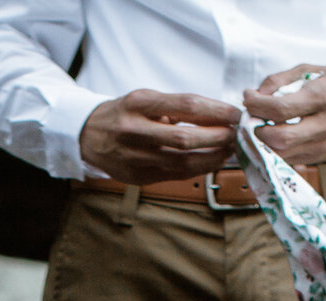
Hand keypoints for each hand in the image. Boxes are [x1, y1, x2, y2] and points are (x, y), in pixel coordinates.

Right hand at [79, 88, 241, 182]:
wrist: (88, 136)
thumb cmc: (124, 114)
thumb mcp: (145, 98)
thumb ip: (177, 107)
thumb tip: (218, 116)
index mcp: (138, 103)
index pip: (186, 105)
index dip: (216, 110)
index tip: (235, 114)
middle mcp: (134, 130)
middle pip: (186, 138)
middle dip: (218, 137)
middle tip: (237, 134)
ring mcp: (135, 157)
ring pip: (183, 162)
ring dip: (213, 157)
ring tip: (230, 149)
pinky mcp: (138, 177)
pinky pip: (176, 175)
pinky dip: (199, 168)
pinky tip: (213, 161)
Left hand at [242, 65, 325, 165]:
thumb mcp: (315, 70)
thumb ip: (282, 79)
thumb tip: (256, 94)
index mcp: (323, 97)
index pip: (280, 109)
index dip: (256, 104)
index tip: (249, 97)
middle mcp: (325, 125)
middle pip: (280, 139)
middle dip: (257, 130)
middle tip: (252, 118)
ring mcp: (324, 146)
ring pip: (282, 155)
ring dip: (263, 144)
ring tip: (260, 127)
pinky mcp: (322, 158)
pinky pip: (290, 160)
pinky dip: (275, 151)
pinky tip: (273, 138)